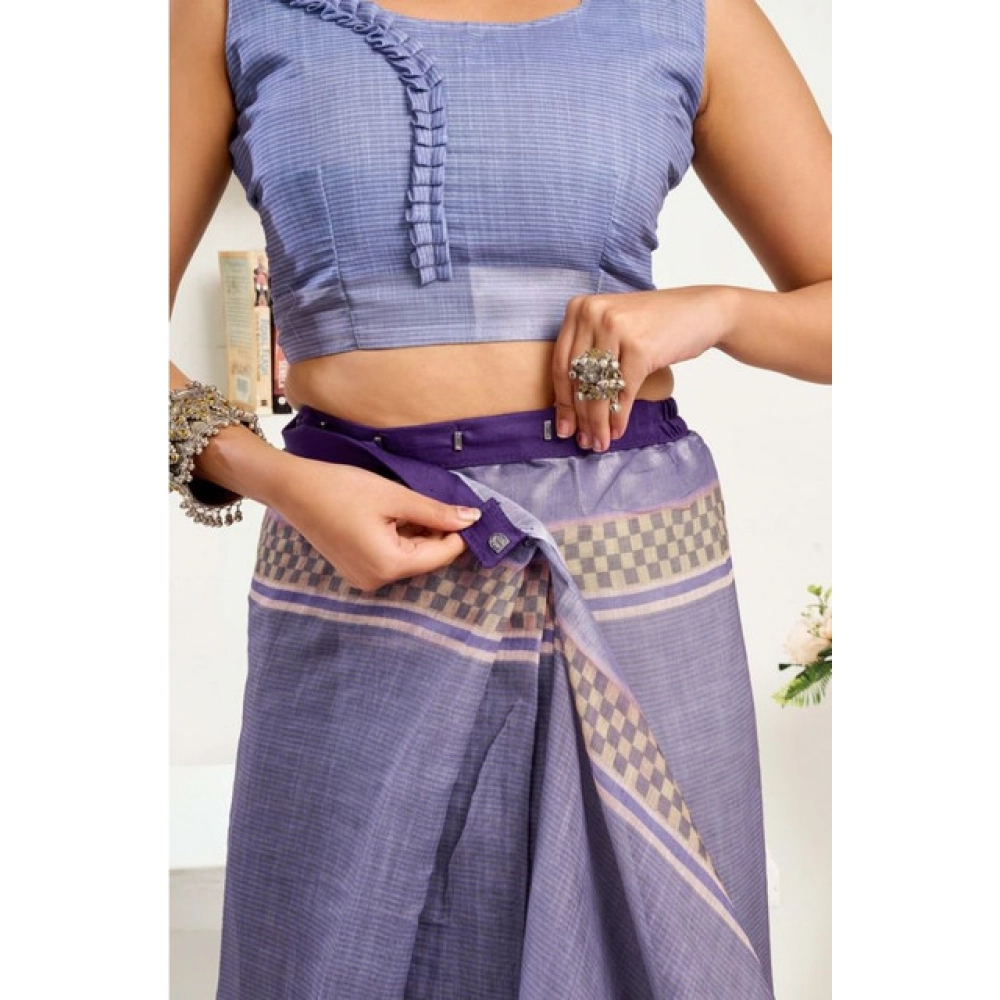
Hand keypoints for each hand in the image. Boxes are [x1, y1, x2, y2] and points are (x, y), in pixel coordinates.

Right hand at [272, 457, 478, 591]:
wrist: (293, 489)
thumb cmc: (342, 489)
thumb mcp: (395, 496)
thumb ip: (436, 511)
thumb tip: (472, 518)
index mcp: (389, 565)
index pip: (442, 555)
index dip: (460, 533)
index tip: (472, 510)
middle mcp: (377, 581)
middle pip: (426, 558)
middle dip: (438, 532)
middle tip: (441, 500)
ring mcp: (364, 579)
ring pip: (410, 557)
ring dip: (419, 533)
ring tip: (411, 503)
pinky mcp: (356, 570)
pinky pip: (391, 558)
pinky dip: (401, 538)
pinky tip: (395, 514)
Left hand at [551, 287, 735, 451]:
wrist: (702, 311)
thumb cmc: (655, 326)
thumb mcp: (613, 329)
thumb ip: (589, 355)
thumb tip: (570, 409)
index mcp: (579, 308)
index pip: (560, 363)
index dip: (561, 401)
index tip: (562, 427)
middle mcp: (593, 314)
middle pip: (577, 378)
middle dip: (579, 417)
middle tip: (583, 441)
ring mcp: (616, 329)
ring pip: (598, 388)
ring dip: (598, 423)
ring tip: (600, 442)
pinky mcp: (639, 347)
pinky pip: (622, 392)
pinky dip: (618, 417)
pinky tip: (617, 432)